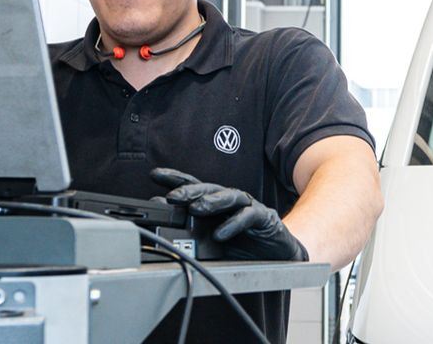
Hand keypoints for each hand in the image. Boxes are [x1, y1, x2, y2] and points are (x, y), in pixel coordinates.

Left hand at [150, 168, 308, 260]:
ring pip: (229, 196)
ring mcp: (249, 207)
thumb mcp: (211, 241)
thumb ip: (190, 229)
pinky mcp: (265, 218)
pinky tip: (220, 234)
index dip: (175, 179)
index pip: (194, 186)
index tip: (154, 175)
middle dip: (189, 191)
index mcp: (217, 204)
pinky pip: (248, 217)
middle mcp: (232, 201)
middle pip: (209, 188)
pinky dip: (233, 224)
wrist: (278, 256)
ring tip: (195, 209)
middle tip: (171, 197)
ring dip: (211, 201)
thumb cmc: (244, 245)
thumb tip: (162, 218)